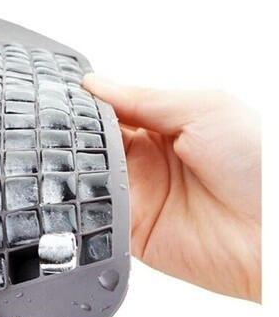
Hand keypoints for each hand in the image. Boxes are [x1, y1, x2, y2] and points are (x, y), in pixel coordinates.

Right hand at [84, 74, 260, 301]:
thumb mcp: (203, 109)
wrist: (273, 229)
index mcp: (163, 129)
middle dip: (76, 137)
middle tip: (59, 130)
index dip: (88, 106)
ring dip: (77, 169)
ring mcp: (138, 197)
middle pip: (95, 146)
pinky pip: (97, 216)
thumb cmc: (257, 161)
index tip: (64, 99)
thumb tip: (96, 85)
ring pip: (89, 179)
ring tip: (64, 159)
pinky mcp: (131, 231)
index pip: (112, 113)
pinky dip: (84, 205)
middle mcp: (147, 163)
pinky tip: (76, 191)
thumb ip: (144, 100)